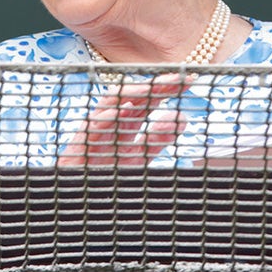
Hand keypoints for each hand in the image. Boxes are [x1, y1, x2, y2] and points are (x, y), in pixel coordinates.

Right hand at [58, 73, 192, 166]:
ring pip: (111, 101)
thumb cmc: (106, 170)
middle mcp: (112, 119)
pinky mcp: (82, 141)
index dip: (168, 88)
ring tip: (153, 87)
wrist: (81, 193)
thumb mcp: (141, 153)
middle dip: (155, 84)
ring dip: (132, 93)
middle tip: (178, 78)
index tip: (190, 79)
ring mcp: (96, 128)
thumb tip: (181, 117)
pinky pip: (93, 124)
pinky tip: (123, 109)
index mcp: (127, 120)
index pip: (149, 99)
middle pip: (133, 94)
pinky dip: (107, 115)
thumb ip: (159, 137)